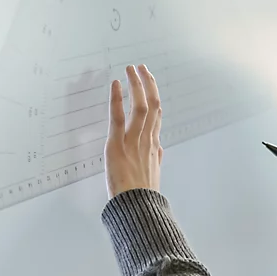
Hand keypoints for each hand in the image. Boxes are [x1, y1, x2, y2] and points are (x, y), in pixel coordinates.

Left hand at [105, 64, 163, 197]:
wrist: (136, 208)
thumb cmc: (143, 197)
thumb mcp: (154, 176)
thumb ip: (157, 159)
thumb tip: (160, 151)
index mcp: (154, 147)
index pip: (157, 115)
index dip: (154, 96)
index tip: (150, 83)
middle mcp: (147, 140)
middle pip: (153, 105)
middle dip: (148, 84)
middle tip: (141, 67)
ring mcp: (134, 141)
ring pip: (141, 106)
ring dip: (137, 84)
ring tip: (131, 68)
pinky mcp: (117, 144)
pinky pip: (119, 117)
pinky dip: (118, 99)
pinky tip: (116, 84)